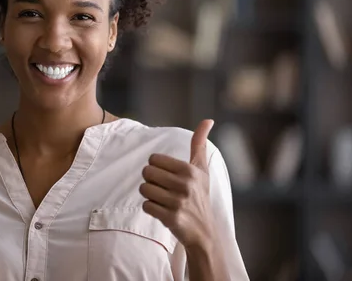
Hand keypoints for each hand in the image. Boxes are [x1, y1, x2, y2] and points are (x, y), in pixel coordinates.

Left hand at [139, 119, 214, 248]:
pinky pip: (146, 206)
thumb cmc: (200, 196)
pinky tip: (163, 210)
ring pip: (144, 189)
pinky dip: (151, 209)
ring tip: (163, 200)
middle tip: (164, 189)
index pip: (153, 159)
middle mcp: (184, 185)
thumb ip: (199, 144)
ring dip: (150, 195)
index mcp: (189, 170)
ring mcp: (178, 202)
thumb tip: (207, 120)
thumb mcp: (202, 169)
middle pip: (146, 173)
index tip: (167, 176)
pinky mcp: (171, 218)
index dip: (156, 168)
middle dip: (151, 181)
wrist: (204, 231)